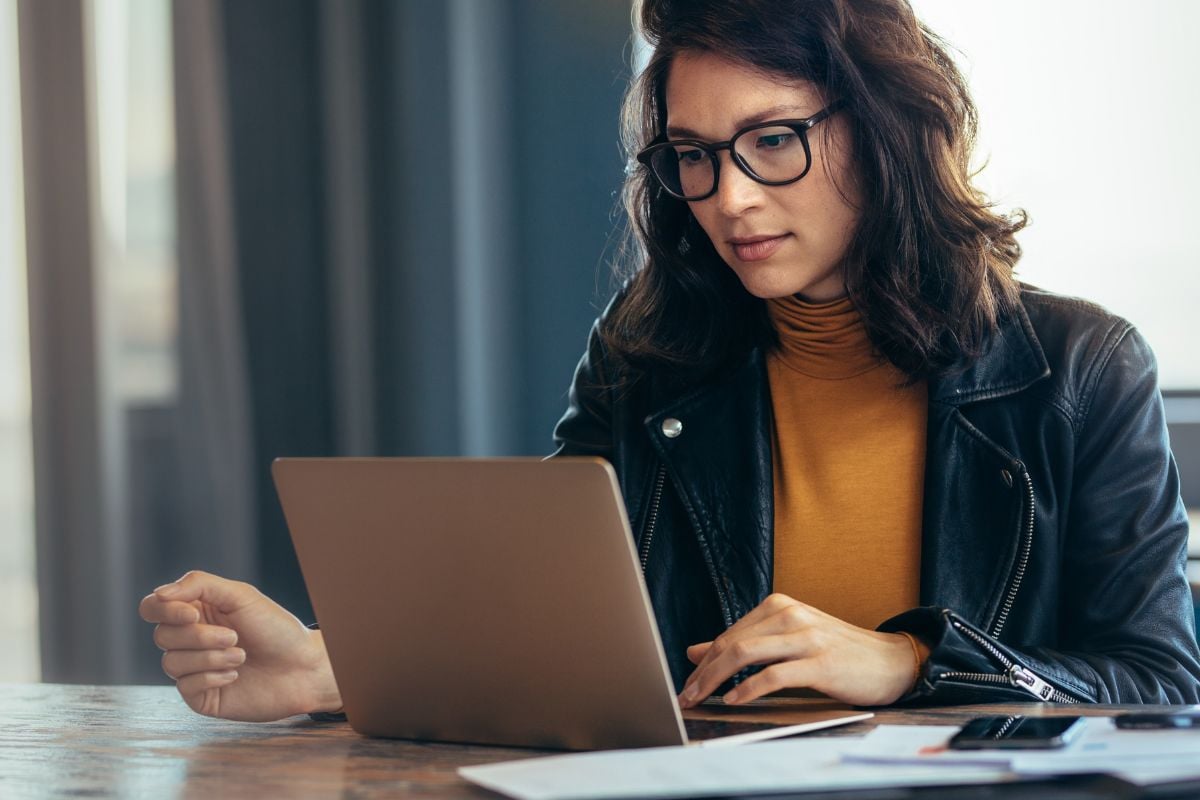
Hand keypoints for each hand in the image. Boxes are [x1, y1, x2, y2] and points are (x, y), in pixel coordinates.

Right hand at [138, 570, 341, 721]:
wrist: (303, 667)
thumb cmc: (276, 629)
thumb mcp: (240, 596)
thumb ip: (199, 585)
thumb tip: (159, 594)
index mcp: (196, 612)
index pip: (153, 608)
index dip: (164, 611)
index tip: (193, 614)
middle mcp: (190, 640)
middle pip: (162, 636)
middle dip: (200, 637)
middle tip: (235, 637)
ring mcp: (194, 669)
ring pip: (171, 663)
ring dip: (210, 658)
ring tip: (241, 656)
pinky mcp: (201, 696)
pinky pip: (185, 687)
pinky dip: (211, 678)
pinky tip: (235, 675)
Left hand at [678, 593, 917, 707]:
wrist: (891, 661)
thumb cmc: (837, 652)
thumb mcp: (787, 641)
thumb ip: (744, 643)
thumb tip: (695, 651)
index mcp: (779, 606)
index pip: (729, 634)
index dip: (704, 661)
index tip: (687, 683)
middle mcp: (789, 615)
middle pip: (732, 643)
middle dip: (703, 672)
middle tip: (685, 695)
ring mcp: (806, 637)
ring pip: (746, 654)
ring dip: (717, 680)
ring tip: (702, 699)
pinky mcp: (821, 662)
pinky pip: (774, 675)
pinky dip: (749, 689)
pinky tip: (735, 700)